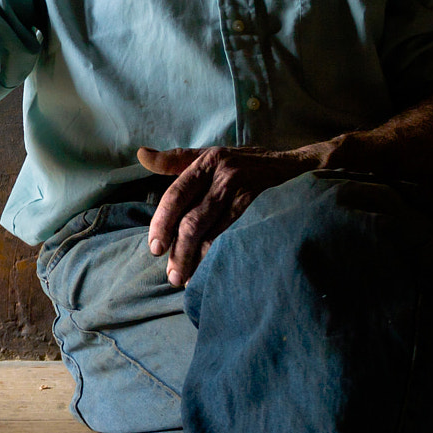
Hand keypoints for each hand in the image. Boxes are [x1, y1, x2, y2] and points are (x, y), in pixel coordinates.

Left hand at [138, 143, 329, 287]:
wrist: (291, 164)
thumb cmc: (240, 161)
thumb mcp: (208, 154)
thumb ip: (173, 160)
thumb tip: (141, 155)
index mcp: (207, 162)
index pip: (177, 195)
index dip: (162, 222)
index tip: (154, 247)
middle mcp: (225, 176)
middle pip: (194, 219)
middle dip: (179, 249)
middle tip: (170, 274)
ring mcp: (245, 194)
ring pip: (214, 231)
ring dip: (196, 257)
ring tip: (184, 278)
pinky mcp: (261, 209)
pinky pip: (235, 236)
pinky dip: (218, 254)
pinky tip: (209, 270)